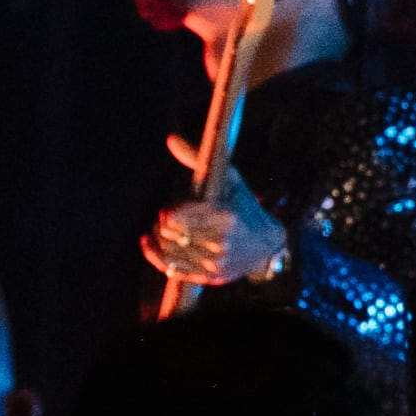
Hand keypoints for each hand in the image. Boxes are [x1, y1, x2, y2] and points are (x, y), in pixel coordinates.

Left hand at [143, 138, 291, 287]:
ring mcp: (216, 262)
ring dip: (159, 238)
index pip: (176, 217)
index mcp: (225, 214)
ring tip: (162, 230)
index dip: (168, 213)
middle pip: (170, 233)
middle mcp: (222, 241)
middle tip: (165, 219)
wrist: (266, 245)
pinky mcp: (210, 278)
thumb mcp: (227, 178)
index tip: (170, 208)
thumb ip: (196, 158)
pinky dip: (155, 255)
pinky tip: (149, 243)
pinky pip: (172, 269)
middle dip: (162, 224)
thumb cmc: (242, 204)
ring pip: (168, 251)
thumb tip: (171, 138)